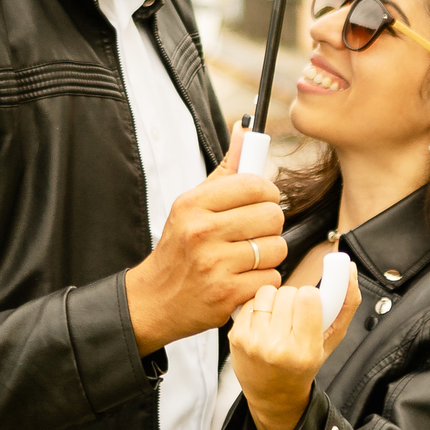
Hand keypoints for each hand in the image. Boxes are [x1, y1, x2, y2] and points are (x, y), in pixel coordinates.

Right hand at [125, 124, 285, 354]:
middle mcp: (201, 231)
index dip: (268, 193)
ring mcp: (214, 264)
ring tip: (248, 258)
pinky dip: (263, 281)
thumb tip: (246, 129)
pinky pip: (271, 278)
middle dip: (269, 226)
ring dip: (268, 255)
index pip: (254, 185)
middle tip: (254, 233)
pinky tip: (244, 279)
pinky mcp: (226, 294)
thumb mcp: (192, 205)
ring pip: (276, 248)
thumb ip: (225, 170)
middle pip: (272, 216)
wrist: (154, 300)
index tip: (263, 202)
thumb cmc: (179, 248)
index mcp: (193, 204)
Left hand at [229, 270, 360, 429]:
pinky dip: (259, 307)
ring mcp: (254, 343)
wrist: (273, 395)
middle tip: (294, 317)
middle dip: (294, 299)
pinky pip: (251, 301)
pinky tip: (264, 324)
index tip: (311, 306)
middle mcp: (278, 348)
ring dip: (275, 300)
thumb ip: (346, 303)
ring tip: (279, 319)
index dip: (311, 297)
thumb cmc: (304, 365)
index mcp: (305, 351)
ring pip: (268, 293)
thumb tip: (350, 268)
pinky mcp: (236, 337)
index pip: (309, 297)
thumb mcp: (332, 340)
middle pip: (288, 292)